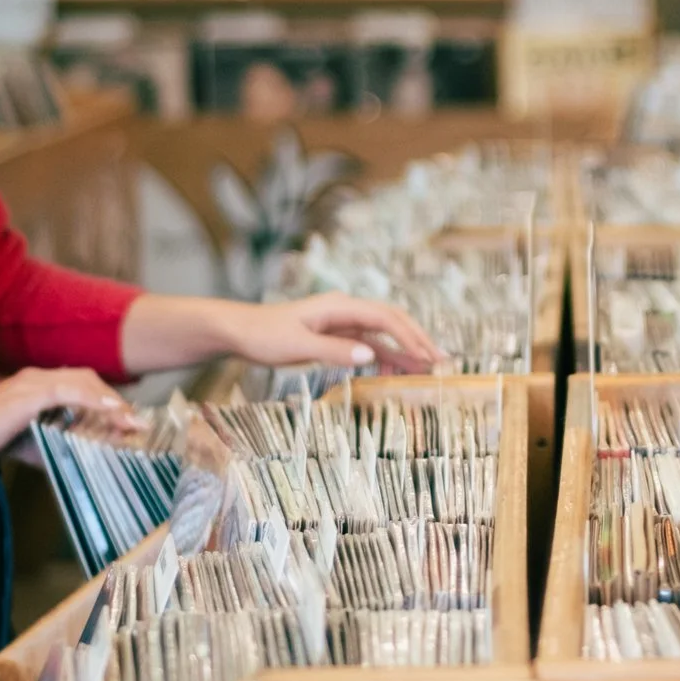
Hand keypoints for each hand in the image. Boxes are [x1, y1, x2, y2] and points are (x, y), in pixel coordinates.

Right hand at [0, 367, 137, 472]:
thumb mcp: (18, 443)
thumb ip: (44, 445)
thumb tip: (69, 457)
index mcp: (34, 387)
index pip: (81, 387)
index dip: (106, 402)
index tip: (127, 423)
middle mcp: (36, 379)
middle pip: (89, 381)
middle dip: (116, 401)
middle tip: (137, 424)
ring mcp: (31, 385)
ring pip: (84, 383)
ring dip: (112, 402)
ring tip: (132, 423)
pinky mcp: (26, 395)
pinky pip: (67, 391)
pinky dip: (93, 400)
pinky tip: (111, 413)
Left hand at [224, 294, 443, 374]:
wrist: (239, 331)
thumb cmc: (264, 335)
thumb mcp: (297, 345)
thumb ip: (334, 350)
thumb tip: (371, 355)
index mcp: (339, 306)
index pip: (385, 318)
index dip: (410, 336)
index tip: (428, 355)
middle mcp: (345, 310)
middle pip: (392, 321)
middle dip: (417, 340)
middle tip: (441, 361)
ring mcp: (342, 323)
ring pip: (383, 335)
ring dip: (404, 351)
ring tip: (426, 370)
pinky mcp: (335, 336)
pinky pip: (368, 345)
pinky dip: (384, 358)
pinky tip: (392, 374)